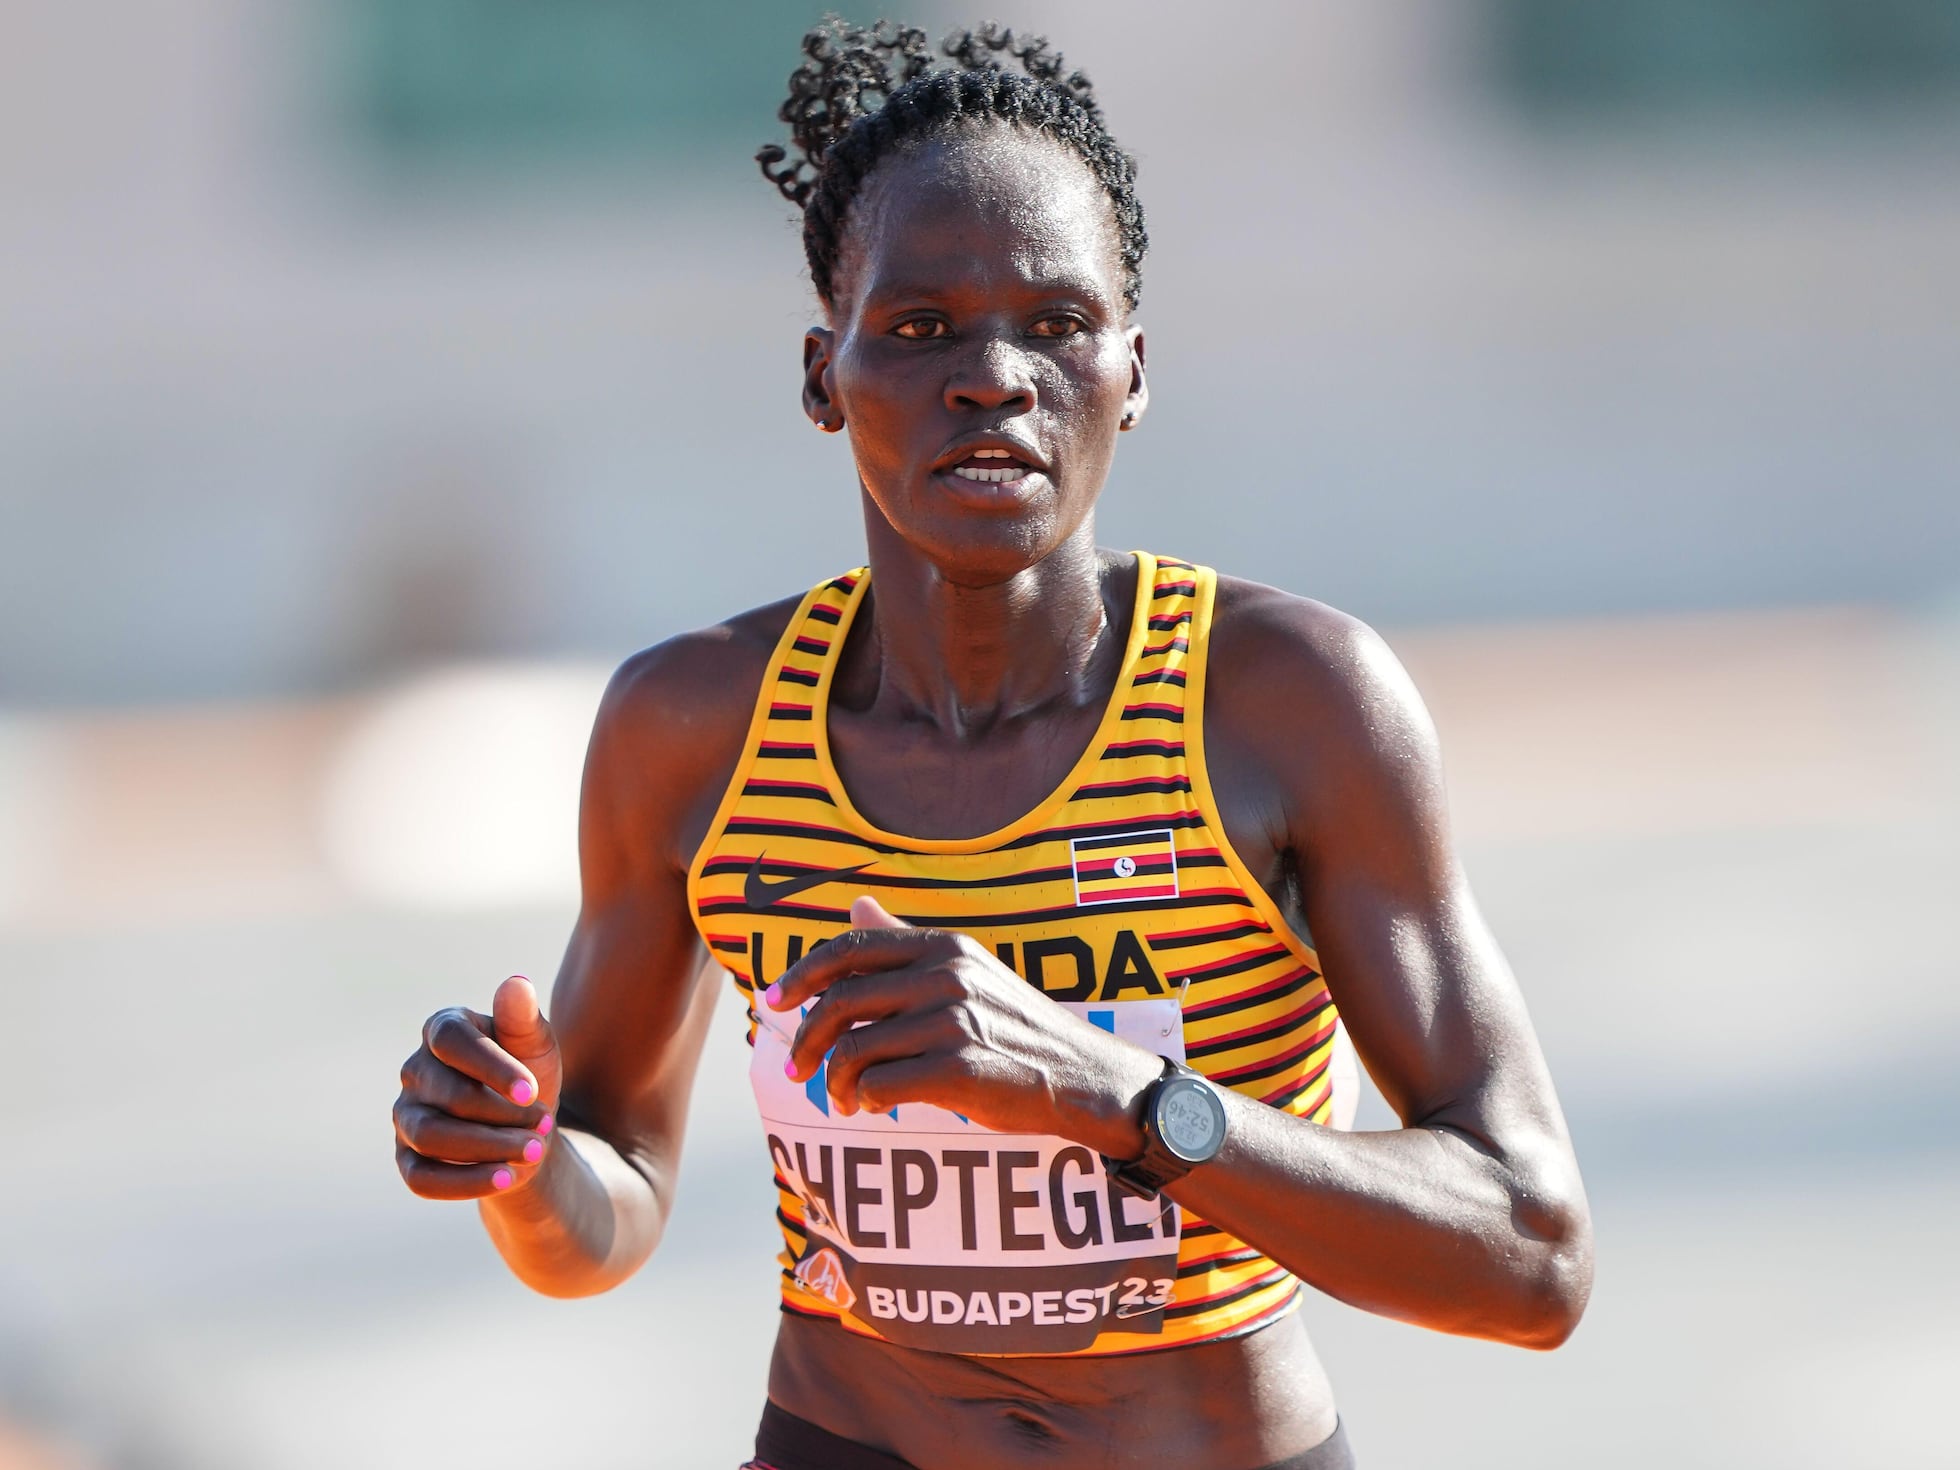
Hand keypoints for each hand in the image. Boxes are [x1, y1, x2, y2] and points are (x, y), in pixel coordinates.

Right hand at [395, 976, 561, 1199]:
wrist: (526, 1129)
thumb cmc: (529, 1075)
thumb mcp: (536, 1046)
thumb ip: (522, 1018)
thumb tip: (517, 983)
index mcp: (442, 1029)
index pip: (452, 1042)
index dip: (491, 1067)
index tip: (531, 1091)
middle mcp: (414, 1070)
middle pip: (448, 1094)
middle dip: (501, 1114)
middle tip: (545, 1124)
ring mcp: (405, 1115)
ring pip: (432, 1136)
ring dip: (487, 1147)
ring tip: (534, 1151)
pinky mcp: (407, 1157)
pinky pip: (422, 1178)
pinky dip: (466, 1182)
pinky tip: (507, 1179)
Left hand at [764, 897, 1159, 1155]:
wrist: (1084, 1078)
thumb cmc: (1018, 1029)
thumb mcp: (968, 972)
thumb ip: (906, 945)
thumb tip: (854, 904)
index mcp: (943, 947)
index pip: (850, 948)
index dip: (801, 974)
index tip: (774, 1000)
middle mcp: (945, 975)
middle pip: (839, 1000)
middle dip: (805, 1039)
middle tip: (797, 1069)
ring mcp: (952, 1021)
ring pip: (853, 1050)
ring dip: (837, 1083)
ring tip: (845, 1100)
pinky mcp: (959, 1068)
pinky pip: (879, 1085)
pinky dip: (867, 1101)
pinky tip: (877, 1107)